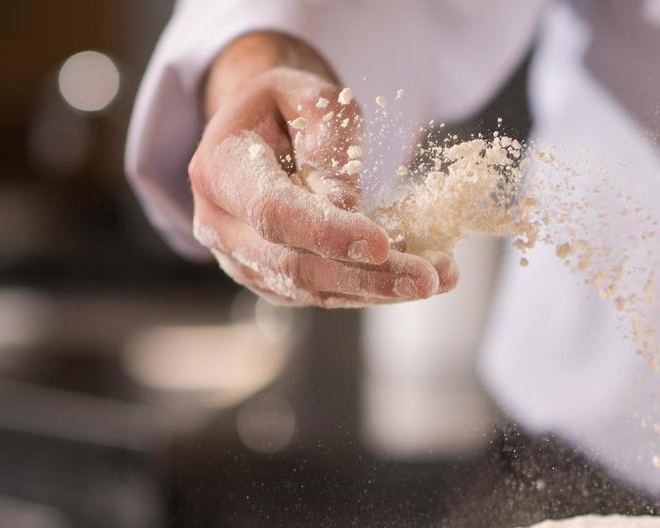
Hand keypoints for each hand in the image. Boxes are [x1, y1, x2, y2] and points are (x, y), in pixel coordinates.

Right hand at [188, 34, 457, 307]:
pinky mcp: (272, 281)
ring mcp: (243, 261)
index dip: (327, 233)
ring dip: (380, 290)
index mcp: (220, 168)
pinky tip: (418, 278)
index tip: (382, 243)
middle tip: (430, 278)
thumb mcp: (310, 99)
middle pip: (296, 265)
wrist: (259, 131)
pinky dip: (373, 290)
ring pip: (314, 290)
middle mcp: (221, 225)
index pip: (273, 212)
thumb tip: (348, 207)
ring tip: (439, 277)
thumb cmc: (287, 108)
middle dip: (368, 276)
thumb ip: (327, 147)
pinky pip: (324, 295)